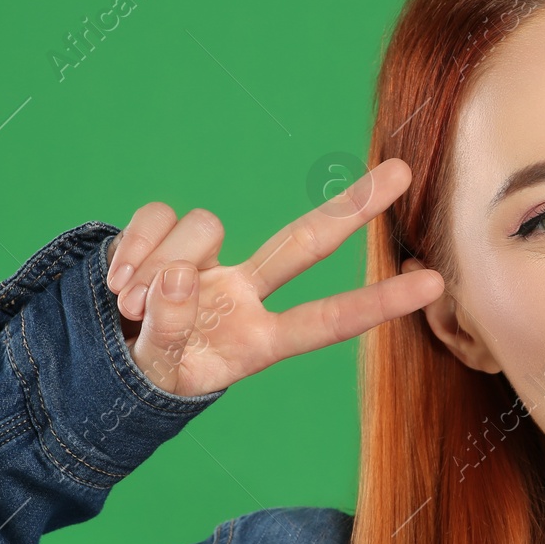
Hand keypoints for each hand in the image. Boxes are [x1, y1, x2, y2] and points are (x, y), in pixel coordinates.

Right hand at [102, 157, 443, 397]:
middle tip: (405, 170)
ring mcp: (213, 265)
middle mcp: (247, 295)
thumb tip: (177, 275)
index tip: (433, 283)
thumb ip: (168, 331)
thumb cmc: (152, 373)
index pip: (327, 322)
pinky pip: (159, 218)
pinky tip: (119, 282)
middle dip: (354, 207)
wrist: (110, 362)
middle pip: (307, 241)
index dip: (378, 303)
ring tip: (131, 308)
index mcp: (259, 341)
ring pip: (204, 229)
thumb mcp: (161, 370)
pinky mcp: (172, 239)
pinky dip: (134, 248)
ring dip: (157, 268)